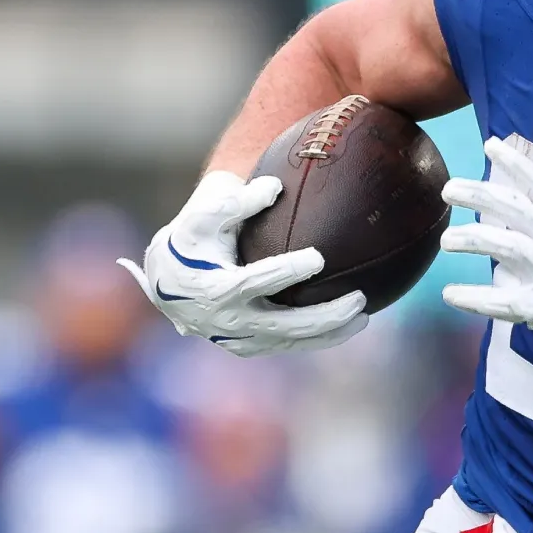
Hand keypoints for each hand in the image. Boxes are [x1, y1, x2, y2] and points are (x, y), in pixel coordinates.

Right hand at [118, 172, 367, 357]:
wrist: (167, 276)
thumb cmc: (192, 237)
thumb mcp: (205, 212)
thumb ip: (237, 201)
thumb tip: (275, 187)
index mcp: (211, 288)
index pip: (253, 282)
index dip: (285, 271)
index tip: (319, 256)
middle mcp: (224, 321)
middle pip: (281, 325)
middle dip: (323, 316)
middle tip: (359, 299)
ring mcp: (237, 338)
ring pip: (289, 341)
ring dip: (329, 333)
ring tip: (364, 316)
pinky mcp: (248, 345)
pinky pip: (287, 344)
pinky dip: (318, 339)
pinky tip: (349, 325)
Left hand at [438, 138, 532, 369]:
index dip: (519, 166)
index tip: (490, 145)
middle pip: (520, 212)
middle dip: (482, 196)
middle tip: (448, 189)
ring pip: (513, 249)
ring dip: (476, 240)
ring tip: (445, 240)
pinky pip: (506, 302)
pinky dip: (477, 299)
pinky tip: (451, 294)